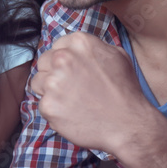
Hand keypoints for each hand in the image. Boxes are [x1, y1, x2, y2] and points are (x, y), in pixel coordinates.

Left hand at [30, 32, 154, 157]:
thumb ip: (94, 47)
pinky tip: (72, 114)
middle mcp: (63, 58)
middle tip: (71, 88)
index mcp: (79, 43)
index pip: (57, 47)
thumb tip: (78, 49)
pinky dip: (54, 111)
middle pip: (44, 62)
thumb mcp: (117, 56)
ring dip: (50, 91)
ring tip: (71, 101)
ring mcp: (53, 82)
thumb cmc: (125, 92)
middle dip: (53, 74)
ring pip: (38, 82)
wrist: (128, 124)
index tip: (72, 72)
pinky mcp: (48, 105)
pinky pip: (42, 104)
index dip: (63, 60)